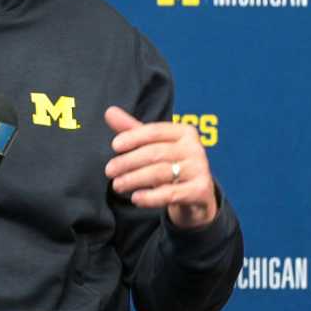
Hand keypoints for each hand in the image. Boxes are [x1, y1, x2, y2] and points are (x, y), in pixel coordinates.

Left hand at [104, 106, 217, 228]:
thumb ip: (133, 130)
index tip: (114, 146)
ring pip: (160, 172)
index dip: (133, 137)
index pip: (154, 131)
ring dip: (134, 179)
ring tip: (117, 185)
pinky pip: (171, 194)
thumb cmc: (172, 165)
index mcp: (185, 132)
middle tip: (109, 171)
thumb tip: (109, 111)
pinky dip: (151, 197)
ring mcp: (200, 170)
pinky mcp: (201, 191)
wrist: (197, 196)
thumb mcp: (153, 147)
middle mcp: (195, 148)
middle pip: (155, 153)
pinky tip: (136, 198)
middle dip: (128, 162)